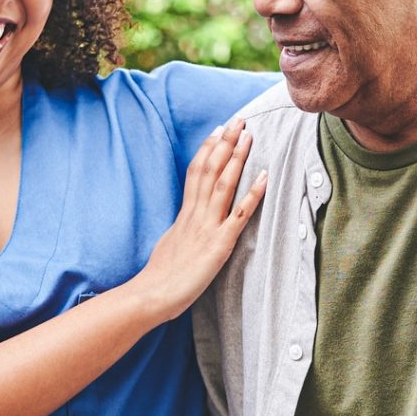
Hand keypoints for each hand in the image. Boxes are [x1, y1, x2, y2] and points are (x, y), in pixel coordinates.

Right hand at [138, 119, 266, 319]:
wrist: (151, 295)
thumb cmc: (159, 277)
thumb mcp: (169, 244)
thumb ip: (180, 230)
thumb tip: (184, 224)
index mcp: (184, 214)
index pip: (195, 173)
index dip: (207, 150)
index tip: (217, 131)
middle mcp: (195, 215)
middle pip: (210, 170)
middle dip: (224, 143)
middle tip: (238, 120)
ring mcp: (207, 227)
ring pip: (223, 184)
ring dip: (237, 158)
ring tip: (248, 135)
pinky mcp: (219, 244)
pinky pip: (239, 214)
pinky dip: (253, 194)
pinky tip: (264, 176)